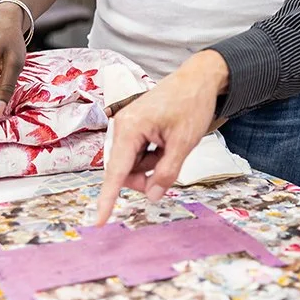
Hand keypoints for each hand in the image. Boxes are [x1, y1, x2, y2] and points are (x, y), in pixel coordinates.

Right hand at [96, 50, 229, 225]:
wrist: (200, 78)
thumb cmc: (192, 104)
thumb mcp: (184, 142)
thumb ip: (167, 172)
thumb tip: (153, 195)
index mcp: (130, 128)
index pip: (116, 172)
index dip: (108, 199)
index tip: (99, 221)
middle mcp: (122, 127)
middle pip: (125, 170)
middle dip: (145, 176)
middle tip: (169, 167)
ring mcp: (128, 126)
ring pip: (133, 163)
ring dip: (152, 164)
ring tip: (172, 145)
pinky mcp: (135, 126)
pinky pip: (138, 152)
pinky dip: (153, 155)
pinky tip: (168, 141)